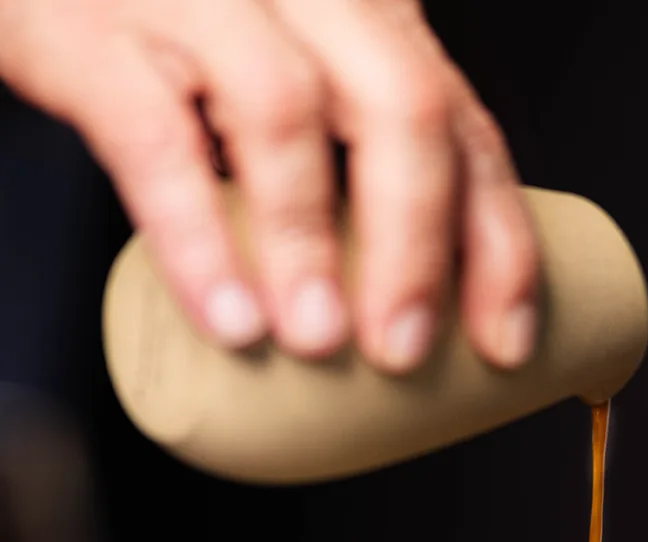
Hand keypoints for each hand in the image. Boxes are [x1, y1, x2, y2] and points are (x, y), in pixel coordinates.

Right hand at [0, 0, 539, 369]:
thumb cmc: (169, 44)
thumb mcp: (277, 85)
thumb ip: (338, 167)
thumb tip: (392, 321)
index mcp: (362, 15)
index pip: (462, 122)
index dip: (496, 238)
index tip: (502, 341)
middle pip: (401, 104)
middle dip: (418, 243)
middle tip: (402, 351)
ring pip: (284, 109)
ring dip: (309, 242)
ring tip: (318, 341)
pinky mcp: (93, 30)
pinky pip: (156, 138)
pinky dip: (199, 237)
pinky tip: (228, 316)